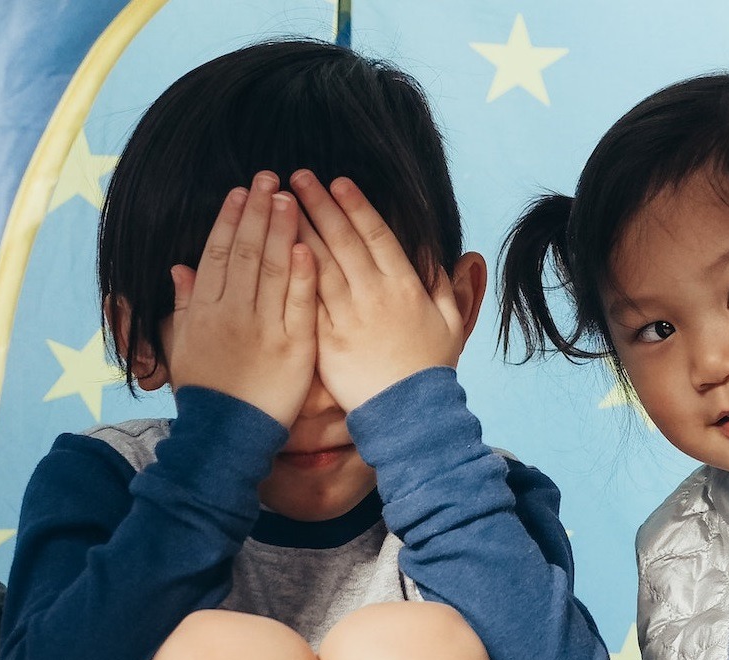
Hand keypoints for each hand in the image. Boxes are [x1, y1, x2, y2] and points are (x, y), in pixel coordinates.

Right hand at [163, 172, 316, 426]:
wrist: (227, 437)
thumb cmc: (206, 392)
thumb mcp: (182, 346)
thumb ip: (183, 305)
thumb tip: (178, 268)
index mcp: (205, 310)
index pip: (218, 253)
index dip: (230, 219)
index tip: (241, 192)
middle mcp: (232, 313)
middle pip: (247, 252)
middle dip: (258, 211)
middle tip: (270, 178)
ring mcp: (264, 329)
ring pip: (274, 270)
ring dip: (282, 230)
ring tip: (291, 197)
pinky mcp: (294, 348)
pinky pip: (300, 305)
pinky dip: (303, 274)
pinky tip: (309, 245)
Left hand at [291, 171, 463, 411]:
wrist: (409, 414)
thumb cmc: (430, 369)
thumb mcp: (450, 323)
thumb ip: (444, 286)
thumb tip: (439, 254)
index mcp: (405, 286)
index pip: (377, 235)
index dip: (356, 205)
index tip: (338, 181)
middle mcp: (375, 295)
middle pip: (343, 240)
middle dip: (320, 204)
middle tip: (298, 176)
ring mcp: (349, 316)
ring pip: (319, 263)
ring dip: (299, 228)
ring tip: (280, 203)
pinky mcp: (326, 340)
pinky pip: (306, 299)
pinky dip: (292, 273)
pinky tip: (277, 250)